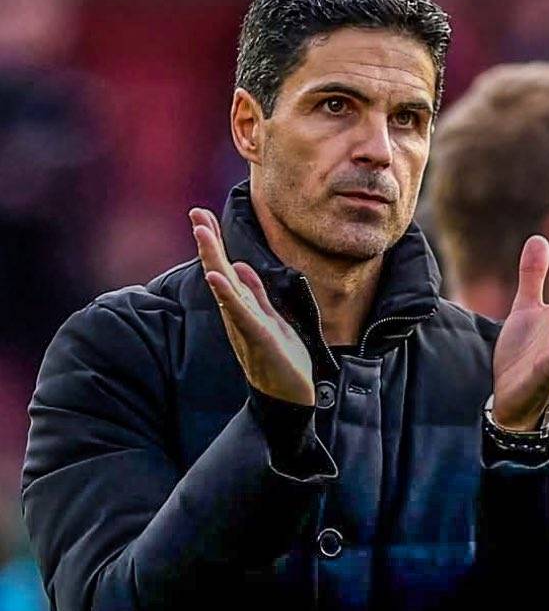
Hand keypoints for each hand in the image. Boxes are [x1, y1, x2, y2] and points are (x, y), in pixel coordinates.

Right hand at [189, 207, 314, 405]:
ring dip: (214, 260)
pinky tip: (216, 277)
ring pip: (226, 288)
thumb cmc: (282, 359)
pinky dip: (228, 295)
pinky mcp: (258, 338)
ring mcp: (245, 326)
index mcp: (243, 308)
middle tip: (195, 214)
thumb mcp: (271, 319)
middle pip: (220, 273)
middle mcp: (238, 315)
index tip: (202, 215)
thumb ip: (256, 294)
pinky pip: (241, 313)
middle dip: (209, 243)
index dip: (215, 243)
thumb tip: (242, 266)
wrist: (291, 397)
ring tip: (202, 233)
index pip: (226, 269)